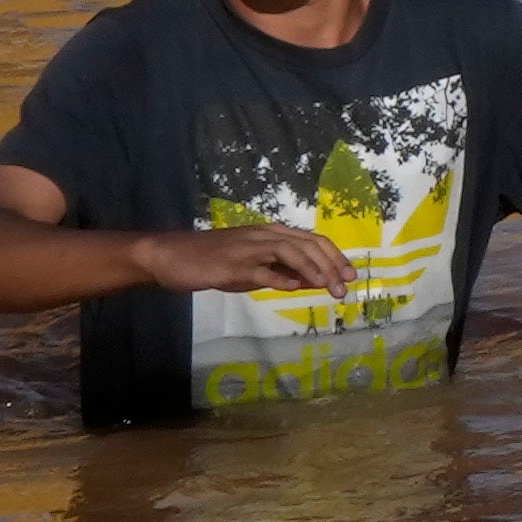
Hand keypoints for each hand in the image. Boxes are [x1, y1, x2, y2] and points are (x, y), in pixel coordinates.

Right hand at [136, 221, 359, 298]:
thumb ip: (280, 271)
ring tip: (328, 288)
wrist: (171, 256)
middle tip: (345, 287)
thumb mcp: (252, 266)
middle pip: (308, 245)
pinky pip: (261, 270)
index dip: (334, 257)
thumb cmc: (212, 261)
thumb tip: (310, 282)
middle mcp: (264, 235)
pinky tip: (294, 288)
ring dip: (313, 270)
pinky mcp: (231, 265)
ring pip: (290, 252)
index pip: (313, 240)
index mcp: (271, 233)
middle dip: (331, 265)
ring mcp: (248, 249)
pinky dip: (280, 278)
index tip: (350, 275)